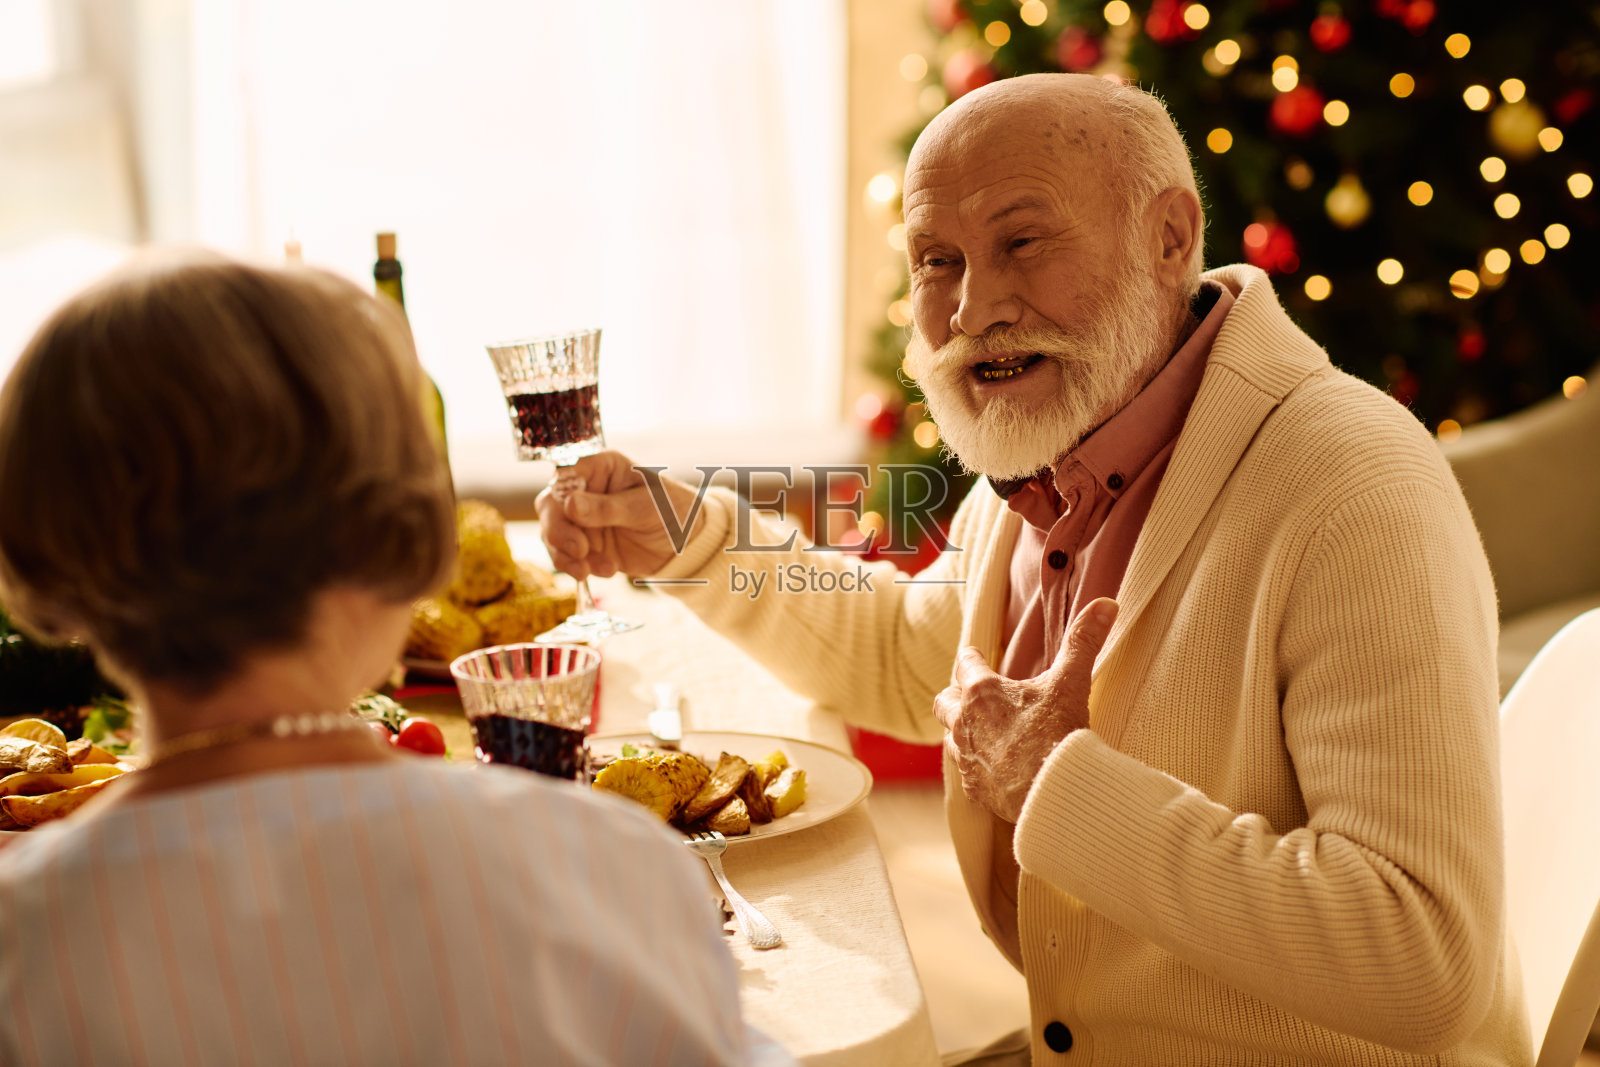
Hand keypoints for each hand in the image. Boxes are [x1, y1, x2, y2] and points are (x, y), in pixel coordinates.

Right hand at [535, 451, 707, 580]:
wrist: (685, 545)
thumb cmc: (671, 510)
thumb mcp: (644, 506)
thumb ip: (608, 508)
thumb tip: (570, 505)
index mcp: (601, 467)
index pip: (567, 471)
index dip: (561, 492)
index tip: (569, 511)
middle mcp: (584, 490)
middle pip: (551, 505)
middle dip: (559, 530)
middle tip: (580, 550)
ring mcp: (581, 519)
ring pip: (552, 533)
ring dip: (566, 554)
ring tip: (590, 569)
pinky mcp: (583, 544)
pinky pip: (565, 556)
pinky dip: (576, 566)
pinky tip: (602, 570)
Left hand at [933, 598, 1117, 822]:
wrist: (1054, 791)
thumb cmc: (1057, 734)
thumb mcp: (1071, 682)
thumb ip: (1084, 642)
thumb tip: (1105, 604)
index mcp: (982, 692)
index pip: (966, 663)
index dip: (972, 657)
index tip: (973, 654)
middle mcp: (965, 722)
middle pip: (944, 701)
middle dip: (954, 695)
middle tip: (967, 693)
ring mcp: (966, 757)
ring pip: (950, 738)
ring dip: (961, 731)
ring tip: (978, 732)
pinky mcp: (974, 788)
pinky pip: (967, 773)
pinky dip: (976, 767)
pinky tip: (990, 770)